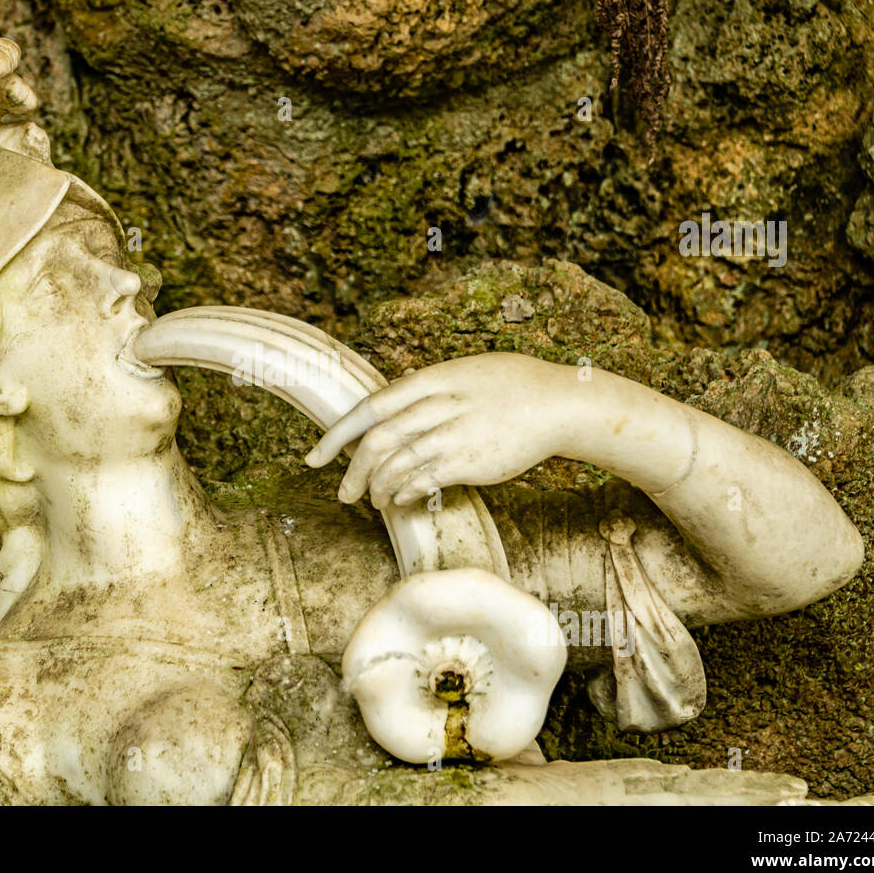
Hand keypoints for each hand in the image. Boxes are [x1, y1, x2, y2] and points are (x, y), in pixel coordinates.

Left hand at [304, 353, 575, 508]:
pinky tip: (400, 500)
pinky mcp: (470, 461)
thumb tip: (395, 392)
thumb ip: (428, 385)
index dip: (337, 436)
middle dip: (351, 471)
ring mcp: (453, 434)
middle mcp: (437, 405)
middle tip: (342, 494)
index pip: (369, 408)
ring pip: (396, 464)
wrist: (558, 403)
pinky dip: (404, 493)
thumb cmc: (511, 385)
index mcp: (431, 379)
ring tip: (372, 501)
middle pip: (376, 441)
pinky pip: (422, 481)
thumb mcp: (464, 371)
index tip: (314, 458)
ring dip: (376, 488)